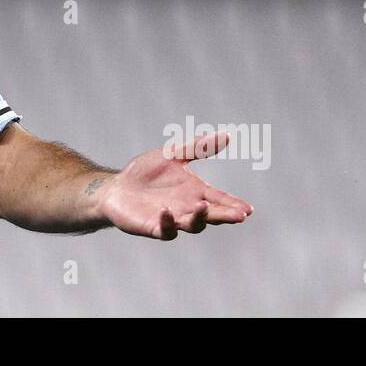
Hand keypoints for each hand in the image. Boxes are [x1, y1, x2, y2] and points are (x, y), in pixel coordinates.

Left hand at [97, 132, 253, 239]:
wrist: (116, 187)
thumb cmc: (146, 173)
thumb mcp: (173, 155)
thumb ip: (198, 147)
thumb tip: (226, 135)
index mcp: (194, 192)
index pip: (219, 199)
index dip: (233, 205)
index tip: (248, 209)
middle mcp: (186, 208)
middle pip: (211, 215)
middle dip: (225, 215)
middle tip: (239, 216)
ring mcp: (171, 219)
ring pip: (191, 225)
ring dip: (198, 218)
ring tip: (204, 206)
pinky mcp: (152, 226)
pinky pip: (164, 229)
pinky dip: (167, 222)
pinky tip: (166, 211)